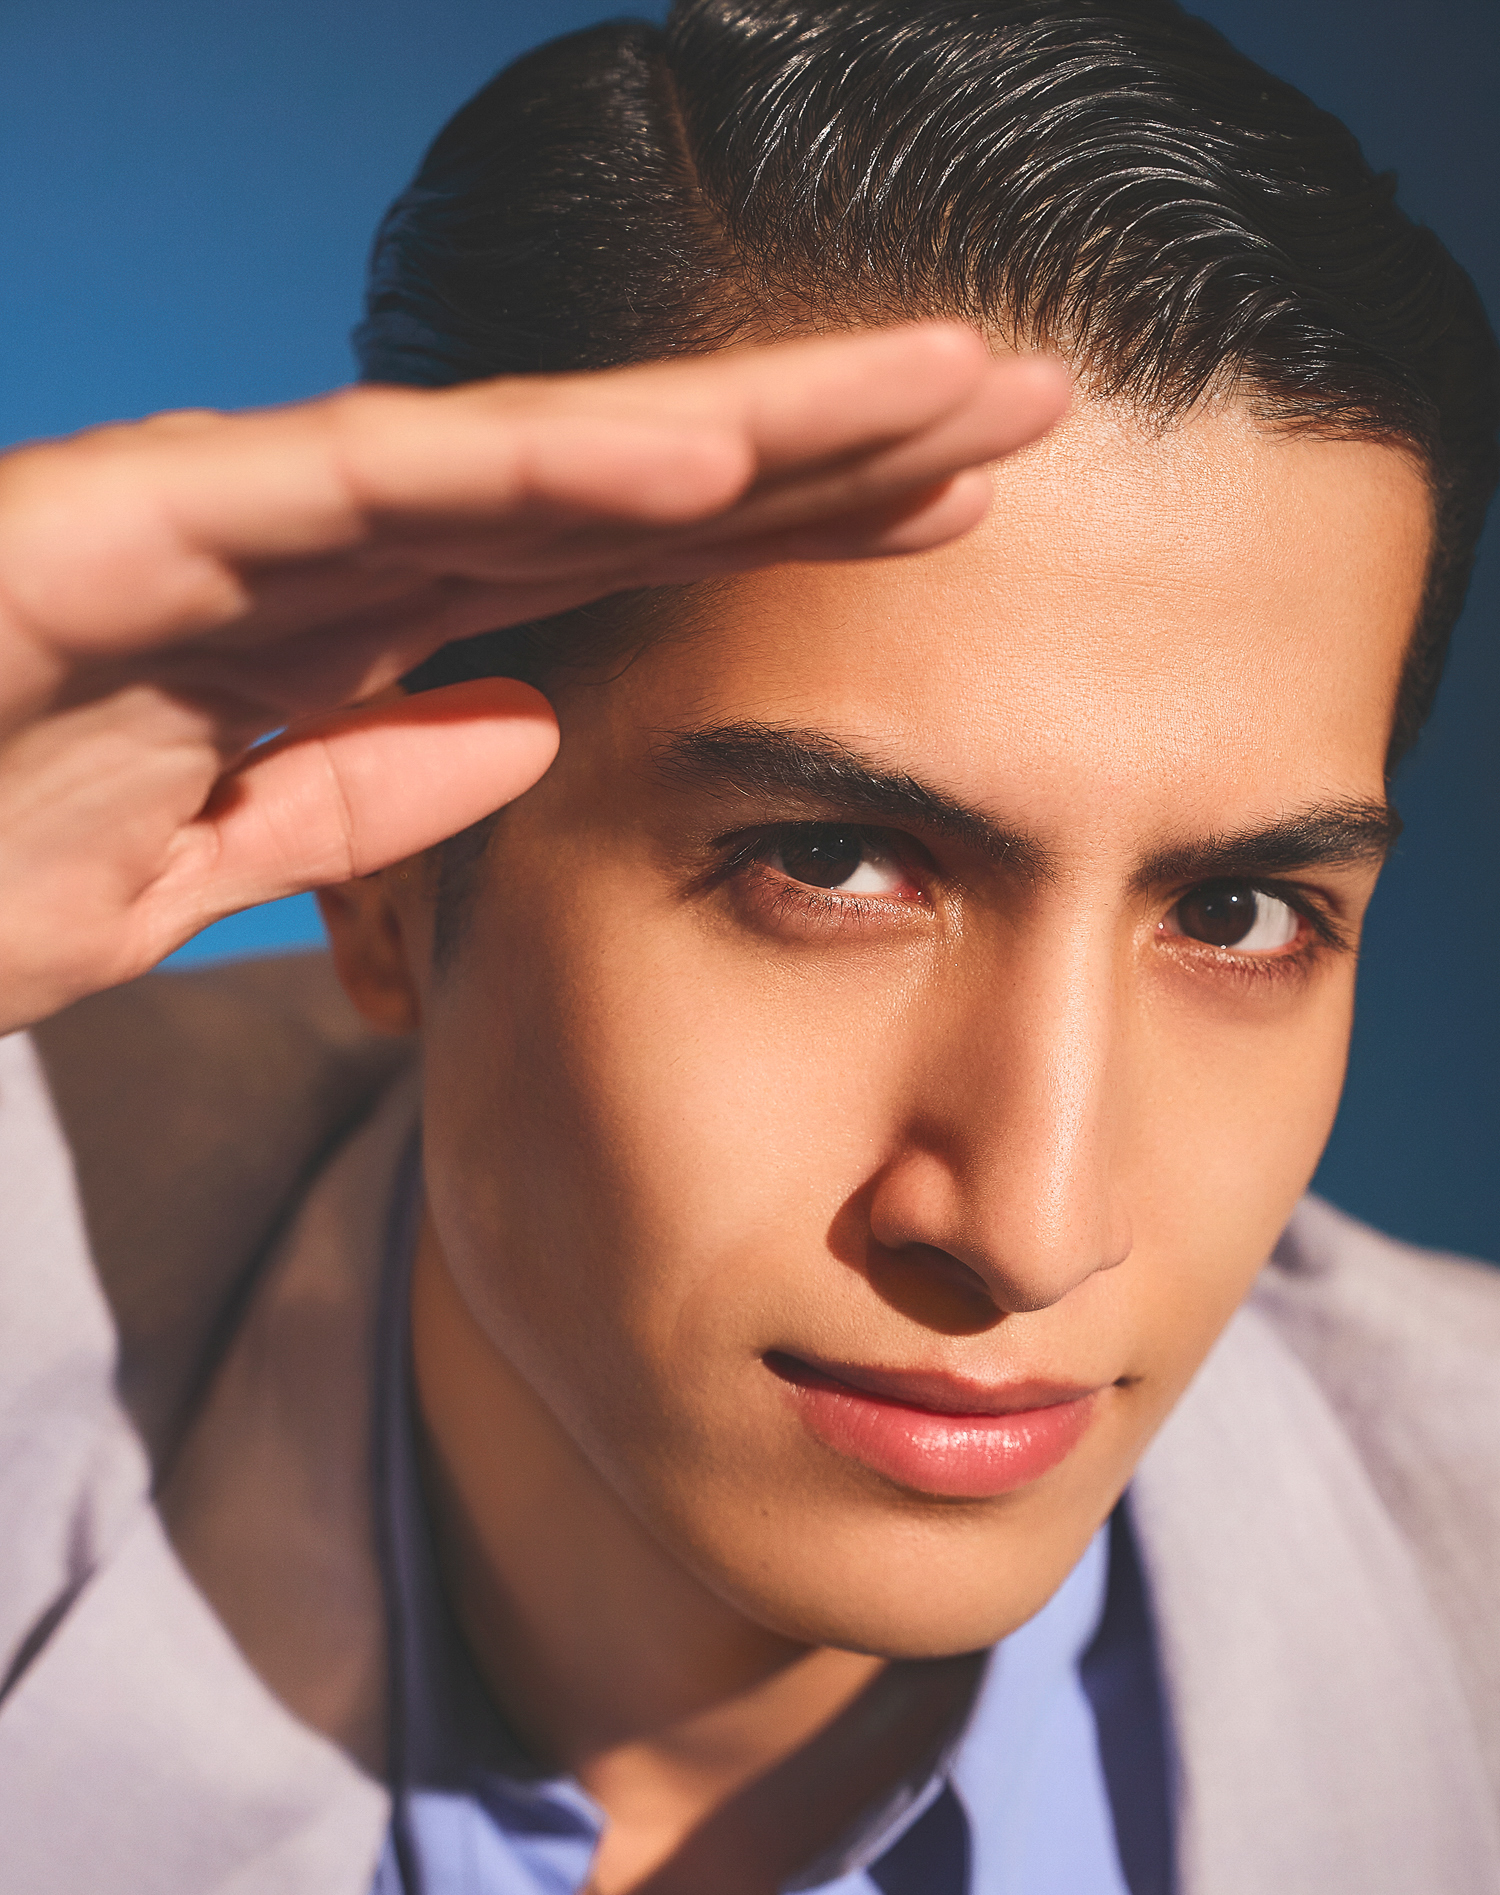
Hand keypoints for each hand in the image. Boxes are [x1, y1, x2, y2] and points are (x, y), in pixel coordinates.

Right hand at [0, 325, 1068, 1031]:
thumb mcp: (184, 872)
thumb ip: (345, 798)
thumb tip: (520, 732)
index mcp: (336, 637)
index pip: (604, 571)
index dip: (786, 540)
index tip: (959, 527)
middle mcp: (310, 554)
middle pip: (617, 486)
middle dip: (828, 448)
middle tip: (1037, 409)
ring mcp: (229, 526)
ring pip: (533, 453)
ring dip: (747, 424)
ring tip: (953, 392)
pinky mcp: (134, 525)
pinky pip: (373, 492)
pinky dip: (544, 468)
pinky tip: (720, 451)